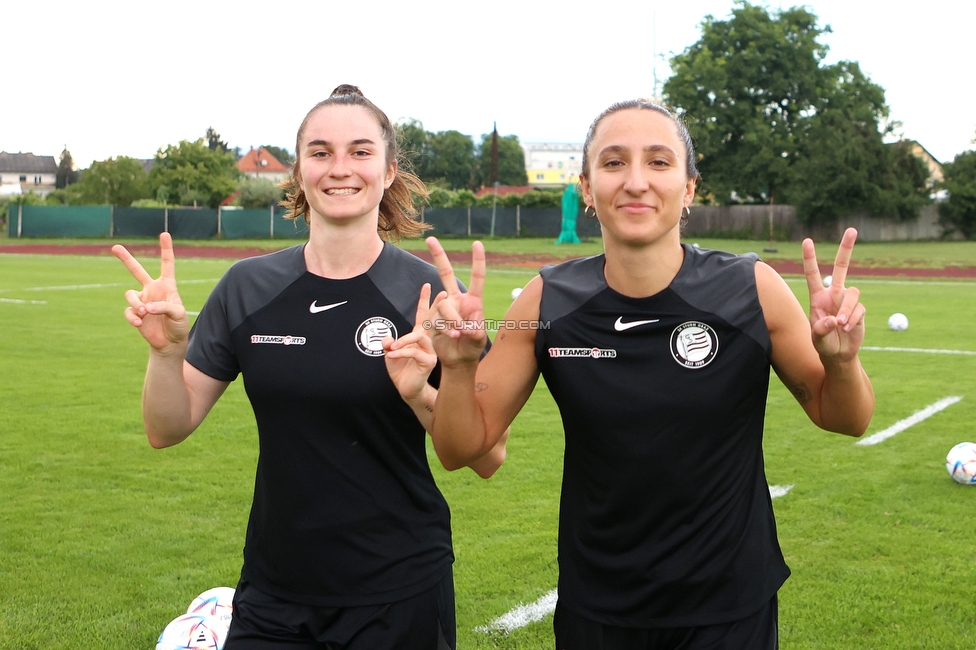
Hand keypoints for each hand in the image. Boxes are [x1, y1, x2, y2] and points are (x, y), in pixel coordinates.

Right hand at [111, 232, 188, 354]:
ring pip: (129, 294)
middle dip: (126, 258)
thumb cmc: (179, 325)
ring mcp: (142, 300)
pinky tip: (139, 323)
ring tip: (144, 314)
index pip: (167, 264)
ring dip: (136, 304)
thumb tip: (145, 307)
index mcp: (167, 285)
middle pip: (136, 270)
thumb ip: (164, 307)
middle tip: (115, 247)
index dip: (166, 249)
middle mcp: (152, 290)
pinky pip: (128, 311)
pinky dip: (132, 317)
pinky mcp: (135, 313)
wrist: (170, 342)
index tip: (164, 234)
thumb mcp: (179, 314)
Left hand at [384, 283, 436, 402]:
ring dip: (404, 340)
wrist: (407, 389)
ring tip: (391, 348)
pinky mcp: (429, 361)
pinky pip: (415, 352)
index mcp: (418, 336)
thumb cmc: (401, 370)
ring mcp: (430, 351)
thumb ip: (389, 343)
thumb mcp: (390, 353)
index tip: (427, 285)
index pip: (422, 315)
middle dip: (436, 306)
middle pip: (431, 320)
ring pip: (420, 337)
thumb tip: (388, 340)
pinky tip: (392, 355)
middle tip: (443, 294)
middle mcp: (427, 341)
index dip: (424, 300)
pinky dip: (402, 352)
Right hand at [425, 236, 486, 366]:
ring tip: (459, 334)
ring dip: (451, 320)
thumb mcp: (479, 340)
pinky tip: (451, 336)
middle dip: (438, 255)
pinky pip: (434, 317)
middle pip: (446, 273)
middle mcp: (456, 300)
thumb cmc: (472, 348)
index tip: (477, 244)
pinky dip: (444, 328)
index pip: (476, 277)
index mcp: (473, 300)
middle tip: (429, 238)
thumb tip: (465, 327)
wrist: (458, 361)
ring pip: (443, 304)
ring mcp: (443, 308)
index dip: (477, 261)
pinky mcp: (432, 318)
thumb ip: (475, 332)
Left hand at [802, 227, 865, 360]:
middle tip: (852, 229)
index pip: (813, 274)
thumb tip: (834, 320)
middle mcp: (833, 295)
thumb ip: (822, 329)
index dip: (810, 258)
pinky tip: (847, 329)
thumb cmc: (823, 344)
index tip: (807, 241)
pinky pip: (859, 309)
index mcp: (817, 297)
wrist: (838, 355)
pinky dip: (853, 320)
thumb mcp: (817, 338)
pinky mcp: (859, 310)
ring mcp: (847, 301)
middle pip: (841, 267)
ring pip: (852, 293)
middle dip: (847, 249)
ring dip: (847, 310)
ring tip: (840, 325)